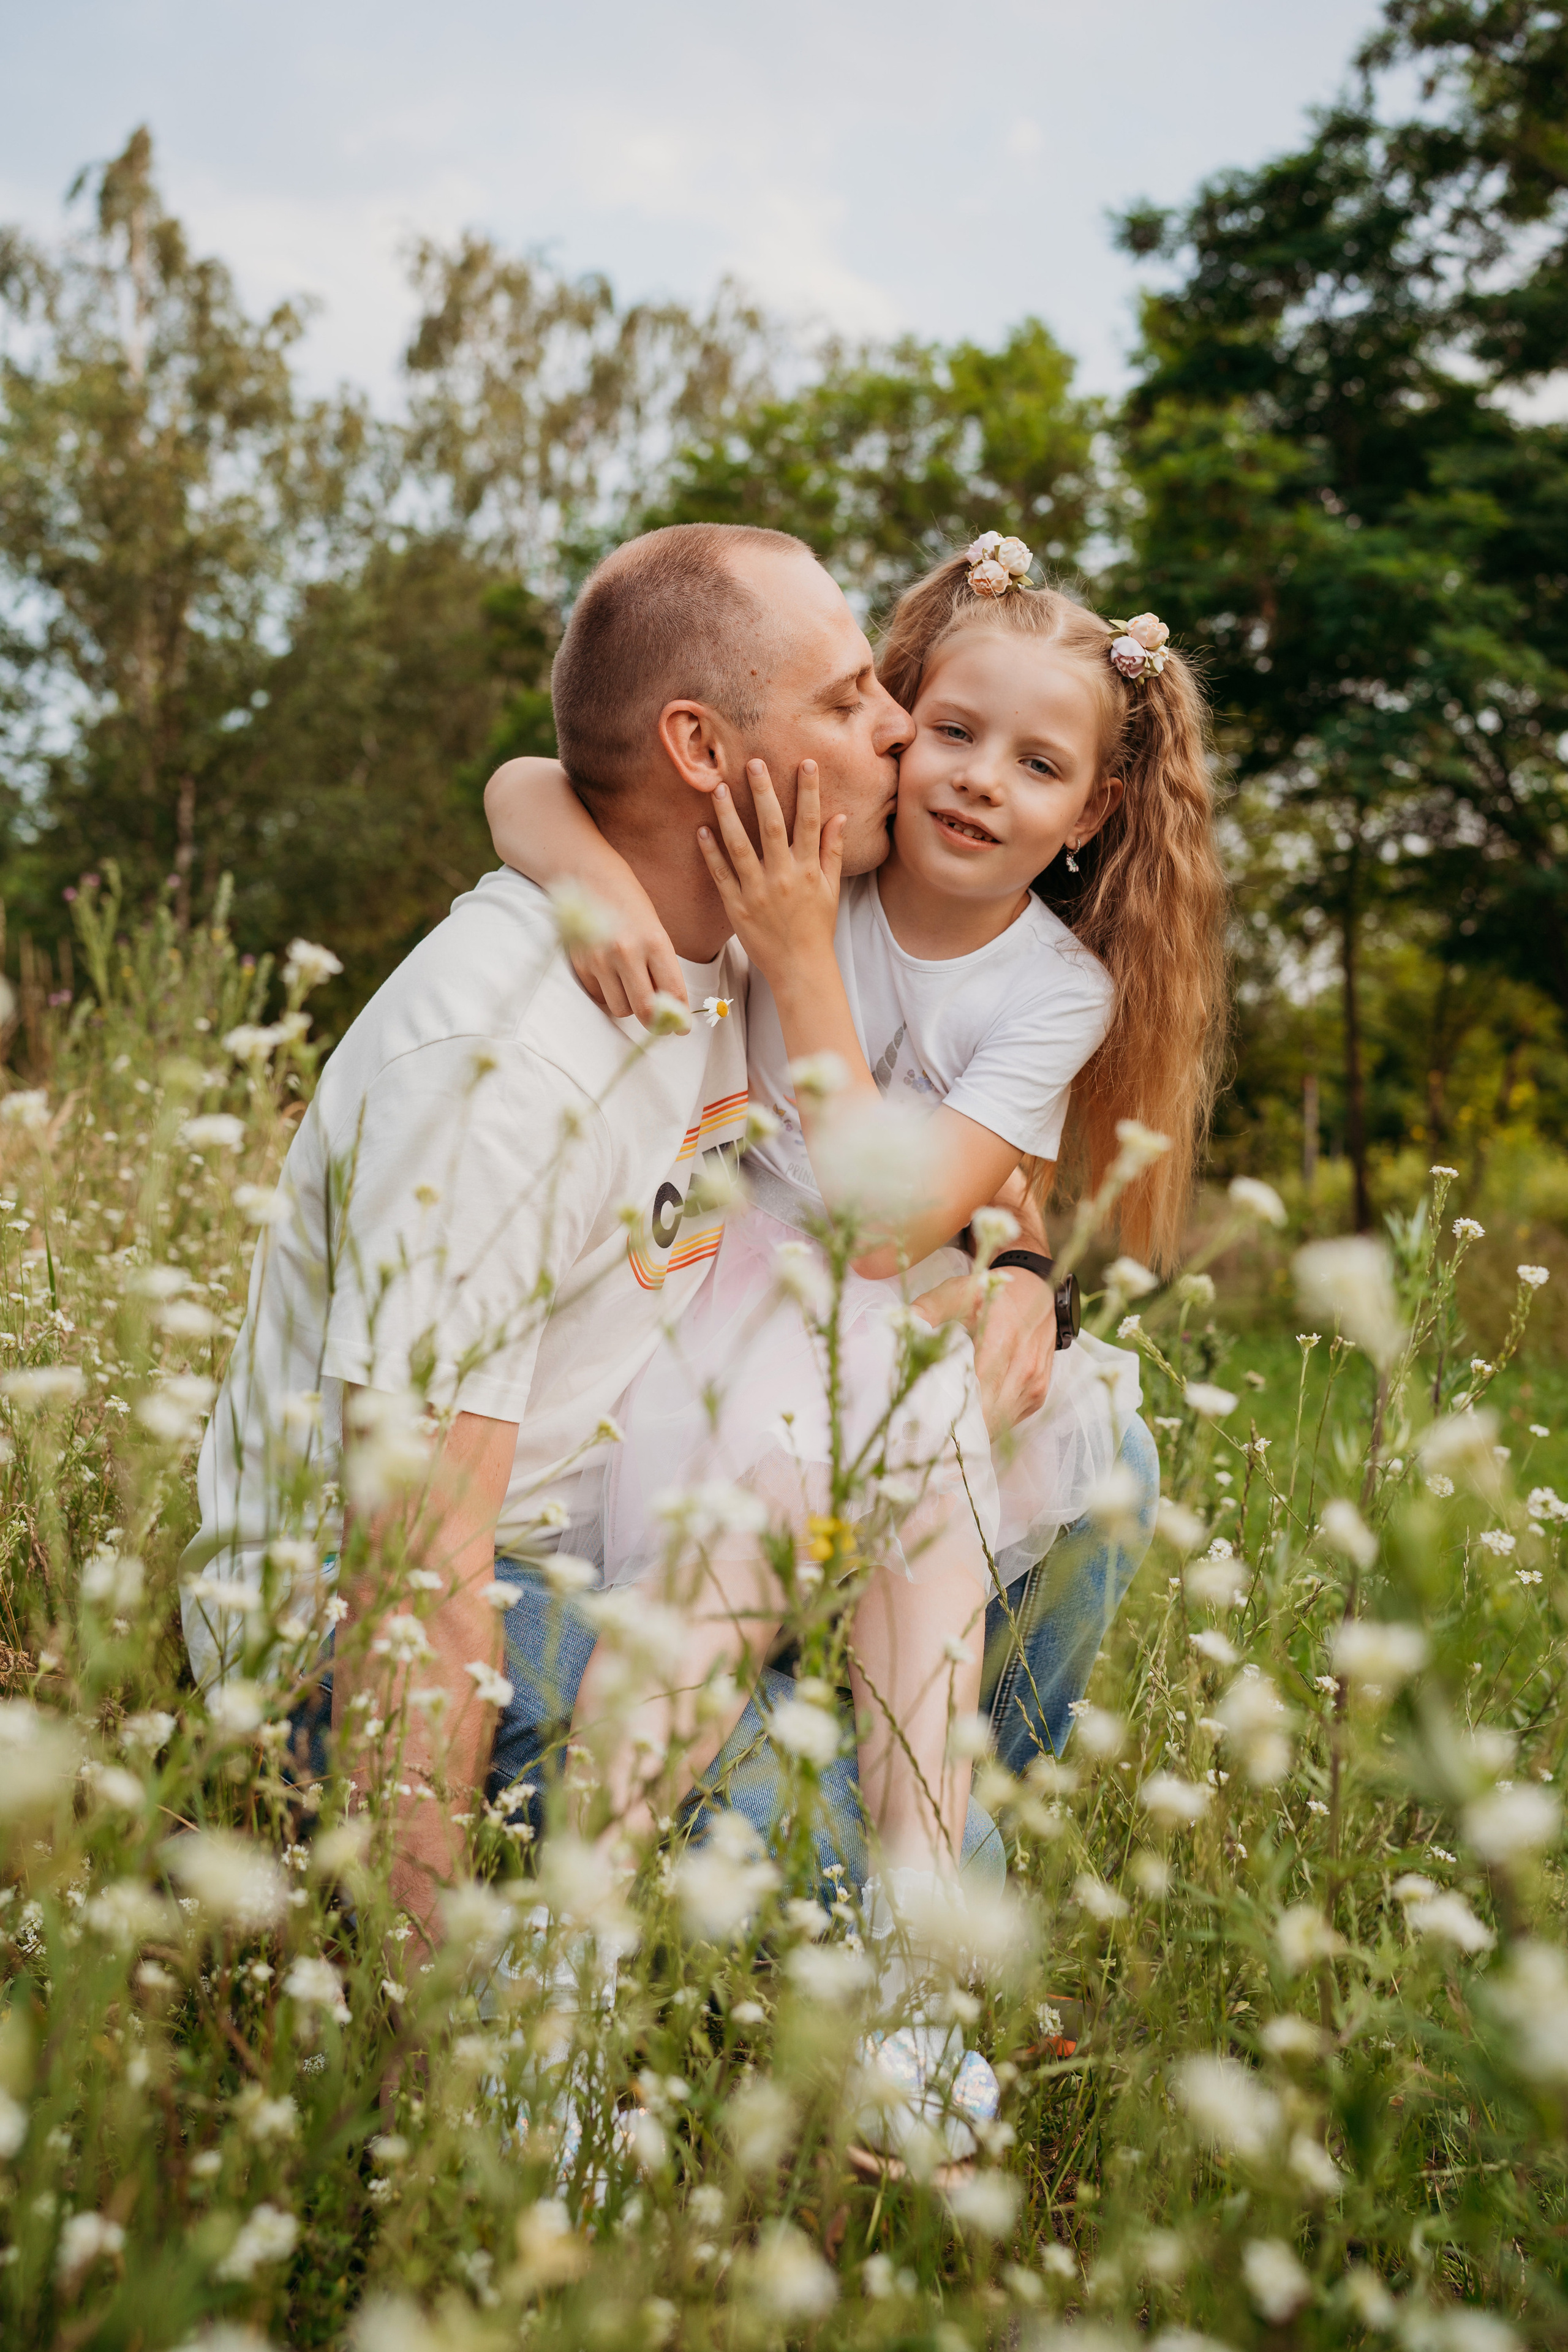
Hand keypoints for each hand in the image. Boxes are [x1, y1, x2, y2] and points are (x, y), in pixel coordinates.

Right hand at [569, 879, 688, 1026]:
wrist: (590, 878)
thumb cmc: (631, 905)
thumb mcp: (655, 930)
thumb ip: (662, 968)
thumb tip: (671, 1009)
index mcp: (654, 941)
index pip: (672, 992)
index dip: (680, 1018)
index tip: (683, 1029)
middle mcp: (626, 952)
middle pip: (644, 1010)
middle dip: (655, 1022)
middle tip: (660, 1023)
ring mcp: (600, 959)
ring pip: (621, 1008)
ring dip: (629, 1005)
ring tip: (631, 985)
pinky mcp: (581, 964)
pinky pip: (600, 997)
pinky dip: (609, 993)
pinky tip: (611, 974)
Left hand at [696, 759, 844, 984]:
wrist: (800, 967)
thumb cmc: (817, 927)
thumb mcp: (832, 889)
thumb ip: (833, 852)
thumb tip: (841, 817)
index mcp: (808, 870)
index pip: (810, 823)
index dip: (809, 791)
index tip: (806, 763)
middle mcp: (783, 877)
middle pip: (773, 826)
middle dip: (764, 792)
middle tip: (754, 762)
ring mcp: (758, 891)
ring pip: (740, 846)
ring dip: (728, 815)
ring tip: (718, 788)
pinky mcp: (737, 906)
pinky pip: (721, 874)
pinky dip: (710, 852)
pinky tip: (701, 830)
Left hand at [912, 1265, 1055, 1435]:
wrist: (1034, 1292)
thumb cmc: (988, 1294)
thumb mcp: (956, 1292)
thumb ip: (927, 1310)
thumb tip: (899, 1327)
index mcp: (1001, 1339)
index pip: (973, 1389)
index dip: (948, 1409)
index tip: (922, 1418)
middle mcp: (1023, 1366)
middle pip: (985, 1415)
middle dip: (957, 1426)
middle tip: (927, 1430)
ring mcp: (1033, 1383)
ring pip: (998, 1423)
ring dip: (973, 1427)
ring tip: (946, 1426)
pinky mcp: (1038, 1394)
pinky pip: (1009, 1419)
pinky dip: (989, 1421)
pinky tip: (971, 1412)